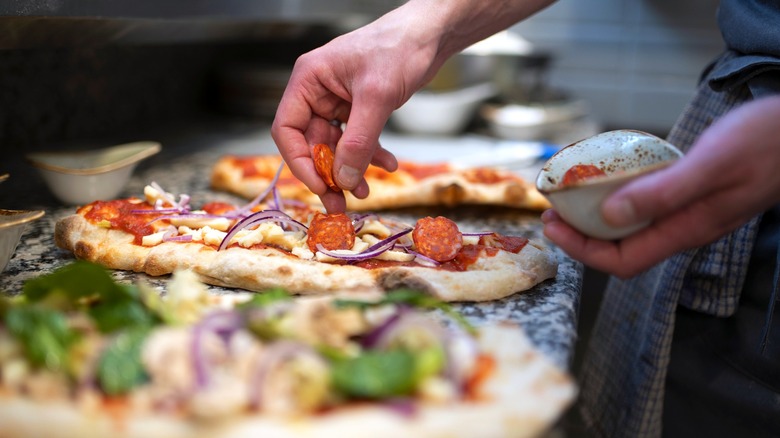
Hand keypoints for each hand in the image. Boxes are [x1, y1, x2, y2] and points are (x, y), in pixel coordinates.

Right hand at [271, 4, 445, 211]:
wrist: (430, 35)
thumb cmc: (399, 48)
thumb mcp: (376, 98)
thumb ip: (358, 141)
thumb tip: (343, 179)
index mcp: (309, 81)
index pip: (288, 130)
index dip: (300, 162)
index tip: (321, 186)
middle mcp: (318, 91)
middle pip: (311, 143)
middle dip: (328, 173)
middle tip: (340, 203)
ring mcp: (338, 100)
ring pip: (335, 146)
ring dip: (350, 169)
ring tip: (365, 191)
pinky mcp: (358, 107)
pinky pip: (357, 139)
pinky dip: (369, 155)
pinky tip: (388, 164)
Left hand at [542, 95, 779, 277]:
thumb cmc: (764, 143)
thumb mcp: (711, 165)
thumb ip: (663, 193)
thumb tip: (610, 217)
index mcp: (686, 230)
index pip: (622, 261)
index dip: (582, 250)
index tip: (552, 226)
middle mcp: (684, 228)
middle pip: (621, 248)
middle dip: (581, 235)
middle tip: (551, 211)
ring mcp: (689, 213)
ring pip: (632, 228)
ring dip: (596, 218)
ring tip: (570, 197)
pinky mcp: (692, 195)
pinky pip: (646, 207)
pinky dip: (618, 198)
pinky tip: (607, 180)